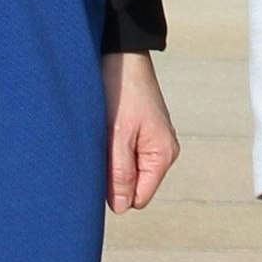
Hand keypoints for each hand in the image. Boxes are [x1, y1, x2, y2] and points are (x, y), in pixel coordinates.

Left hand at [104, 51, 178, 211]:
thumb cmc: (119, 90)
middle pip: (133, 185)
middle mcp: (162, 150)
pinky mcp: (141, 130)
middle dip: (112, 175)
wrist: (120, 53)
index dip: (116, 191)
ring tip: (102, 134)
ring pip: (126, 169)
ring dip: (110, 159)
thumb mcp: (116, 135)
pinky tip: (104, 128)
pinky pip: (125, 153)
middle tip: (99, 149)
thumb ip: (120, 173)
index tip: (101, 170)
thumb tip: (121, 208)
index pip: (138, 198)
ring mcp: (152, 140)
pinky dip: (111, 147)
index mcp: (163, 154)